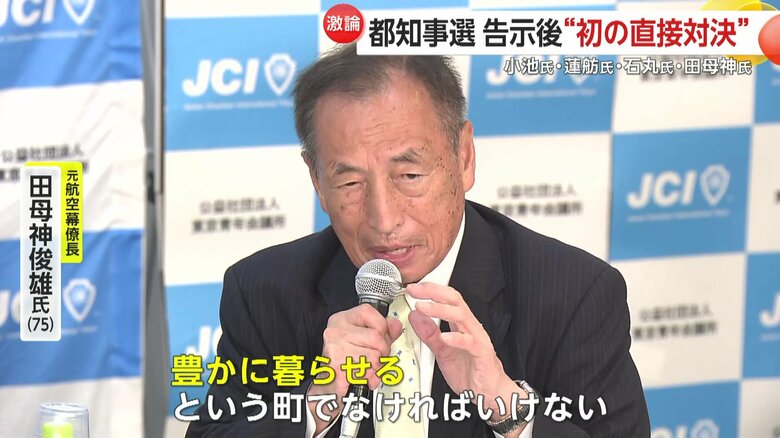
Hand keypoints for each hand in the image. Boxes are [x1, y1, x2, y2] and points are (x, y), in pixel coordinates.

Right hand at [306, 304, 402, 432]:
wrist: (328, 388)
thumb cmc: (346, 362)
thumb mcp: (365, 340)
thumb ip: (384, 331)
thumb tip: (396, 325)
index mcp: (342, 320)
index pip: (368, 312)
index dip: (382, 328)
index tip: (380, 340)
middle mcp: (335, 331)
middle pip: (376, 336)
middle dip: (383, 352)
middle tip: (375, 360)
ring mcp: (335, 349)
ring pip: (374, 356)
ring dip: (376, 368)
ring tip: (367, 369)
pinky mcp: (337, 368)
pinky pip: (367, 371)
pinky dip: (370, 378)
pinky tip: (362, 378)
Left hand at [405, 282, 526, 433]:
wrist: (489, 393)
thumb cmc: (470, 371)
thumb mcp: (442, 351)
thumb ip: (429, 335)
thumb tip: (415, 316)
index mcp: (461, 325)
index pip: (447, 299)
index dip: (430, 291)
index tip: (413, 289)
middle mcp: (470, 328)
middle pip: (455, 301)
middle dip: (434, 292)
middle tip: (415, 291)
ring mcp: (478, 339)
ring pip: (462, 317)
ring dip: (440, 310)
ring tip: (423, 308)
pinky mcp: (483, 355)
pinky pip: (471, 343)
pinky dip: (457, 339)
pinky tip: (445, 337)